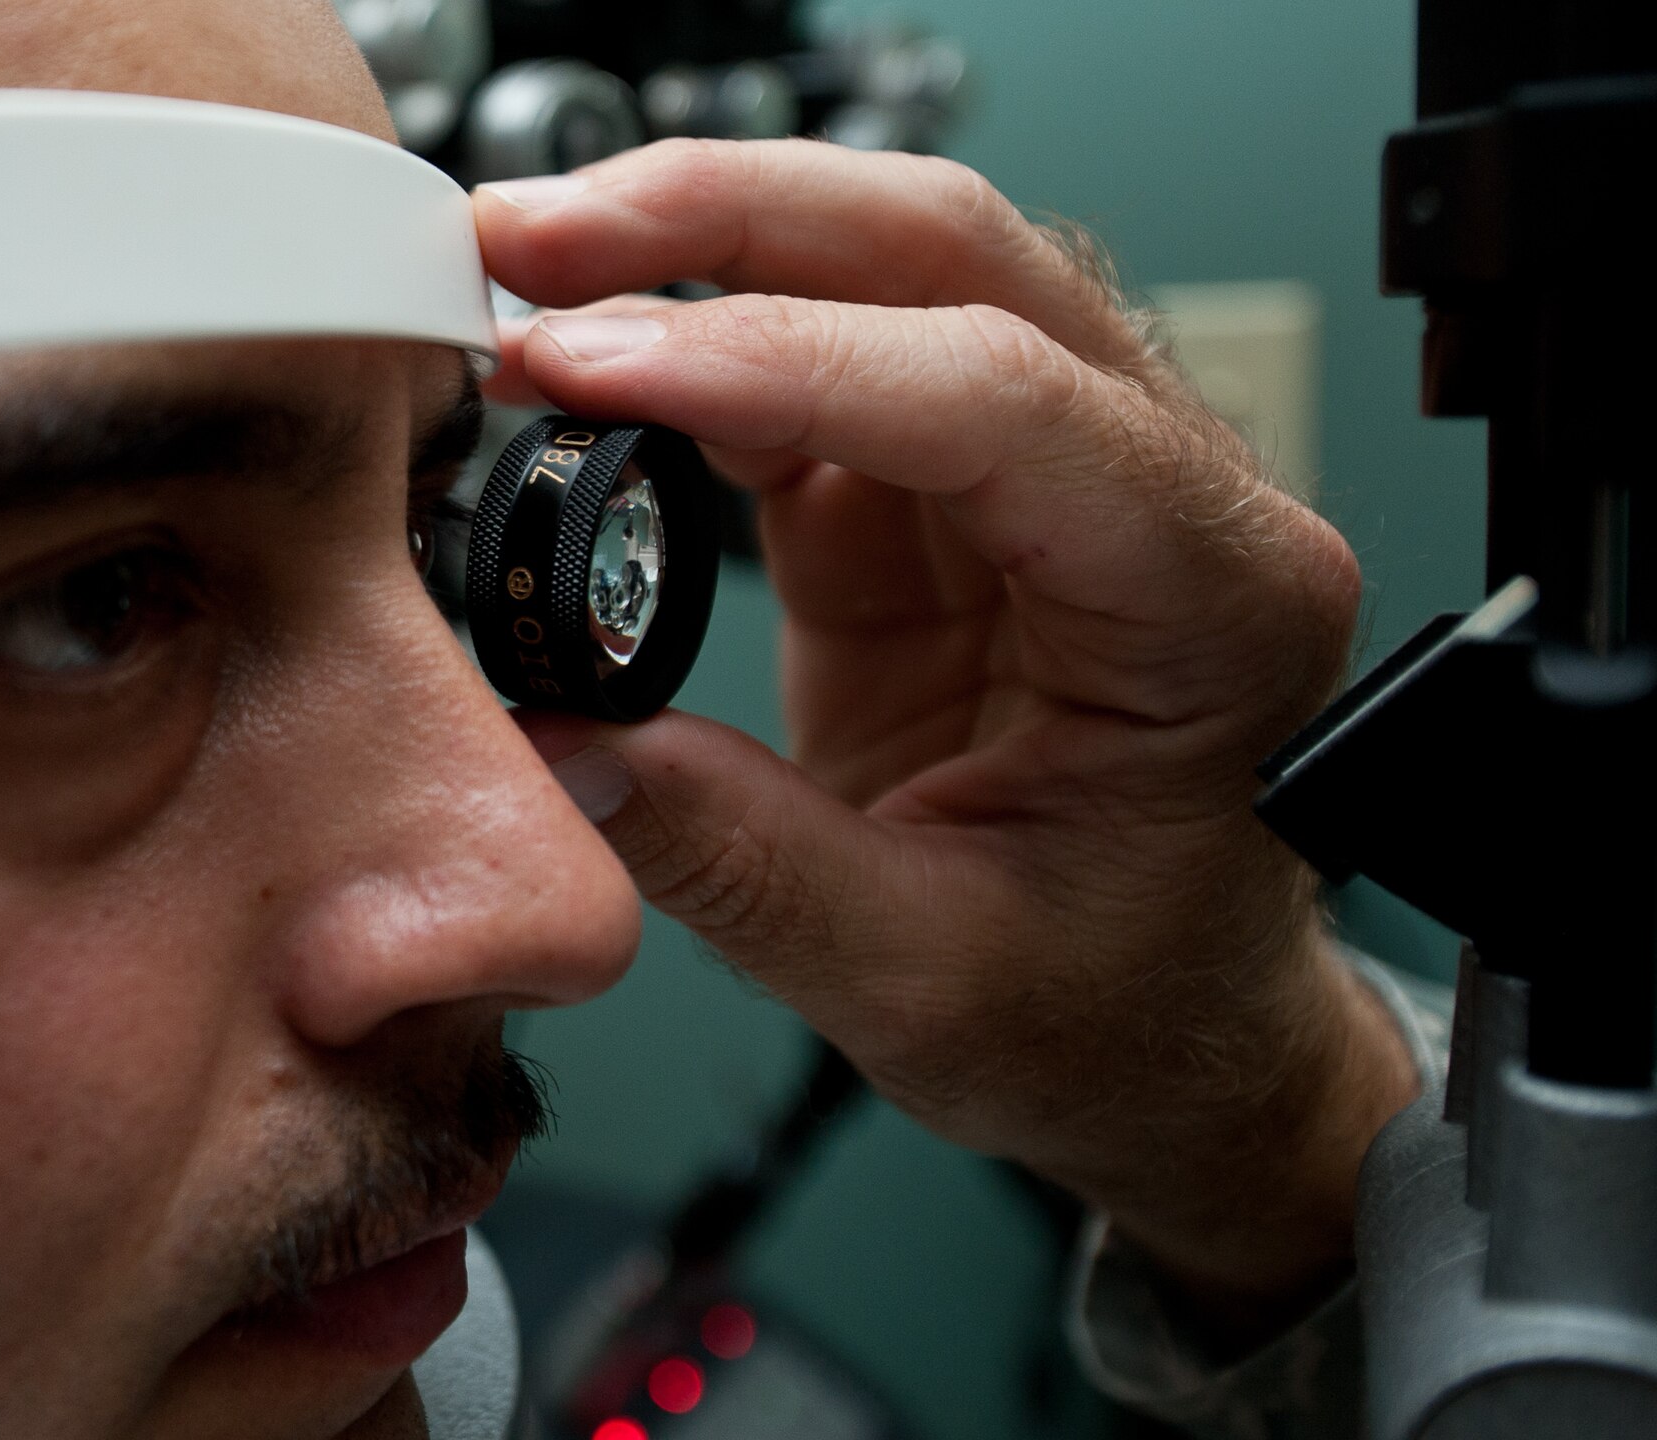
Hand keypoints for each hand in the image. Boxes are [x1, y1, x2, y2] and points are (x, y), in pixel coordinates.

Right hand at [473, 140, 1418, 1329]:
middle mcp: (1156, 496)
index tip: (588, 366)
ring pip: (881, 277)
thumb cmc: (1116, 1009)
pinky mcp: (944, 510)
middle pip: (951, 258)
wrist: (1158, 1036)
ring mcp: (1045, 485)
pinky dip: (693, 354)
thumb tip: (555, 743)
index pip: (997, 396)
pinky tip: (591, 365)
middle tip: (540, 241)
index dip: (775, 362)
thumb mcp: (921, 974)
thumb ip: (736, 859)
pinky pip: (816, 377)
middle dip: (729, 220)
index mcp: (1214, 598)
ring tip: (532, 274)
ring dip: (699, 254)